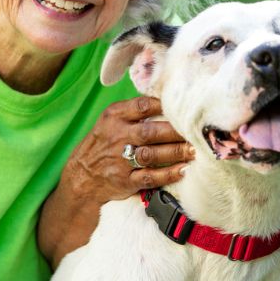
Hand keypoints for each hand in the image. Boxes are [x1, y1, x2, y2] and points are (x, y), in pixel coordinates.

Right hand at [61, 96, 193, 205]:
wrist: (81, 176)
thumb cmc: (105, 142)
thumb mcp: (112, 120)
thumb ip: (136, 110)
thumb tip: (171, 99)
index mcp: (114, 116)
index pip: (142, 105)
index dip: (165, 105)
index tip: (185, 106)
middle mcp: (116, 136)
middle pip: (150, 132)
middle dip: (176, 132)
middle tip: (197, 131)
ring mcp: (120, 160)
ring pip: (152, 155)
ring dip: (177, 152)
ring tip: (196, 150)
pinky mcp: (125, 181)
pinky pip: (150, 177)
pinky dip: (168, 174)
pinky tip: (184, 170)